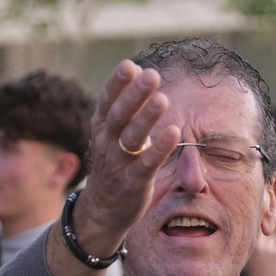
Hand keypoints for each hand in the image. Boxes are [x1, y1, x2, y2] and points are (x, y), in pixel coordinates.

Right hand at [68, 62, 182, 257]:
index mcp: (101, 128)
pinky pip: (147, 164)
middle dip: (134, 95)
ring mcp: (119, 163)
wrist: (101, 210)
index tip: (130, 65)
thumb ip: (123, 106)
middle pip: (119, 116)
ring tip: (162, 99)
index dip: (116, 84)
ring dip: (147, 118)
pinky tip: (174, 132)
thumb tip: (138, 70)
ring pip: (132, 138)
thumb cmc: (113, 163)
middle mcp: (107, 143)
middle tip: (151, 75)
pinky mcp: (133, 182)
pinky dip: (159, 148)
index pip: (107, 102)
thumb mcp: (111, 134)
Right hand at [246, 234, 275, 275]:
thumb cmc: (254, 273)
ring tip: (269, 257)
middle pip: (265, 232)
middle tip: (265, 249)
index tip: (256, 236)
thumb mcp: (248, 257)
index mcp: (250, 246)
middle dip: (265, 238)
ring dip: (273, 245)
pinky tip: (275, 262)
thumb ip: (253, 244)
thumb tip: (256, 230)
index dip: (257, 231)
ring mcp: (270, 249)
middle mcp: (259, 246)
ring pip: (274, 238)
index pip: (255, 230)